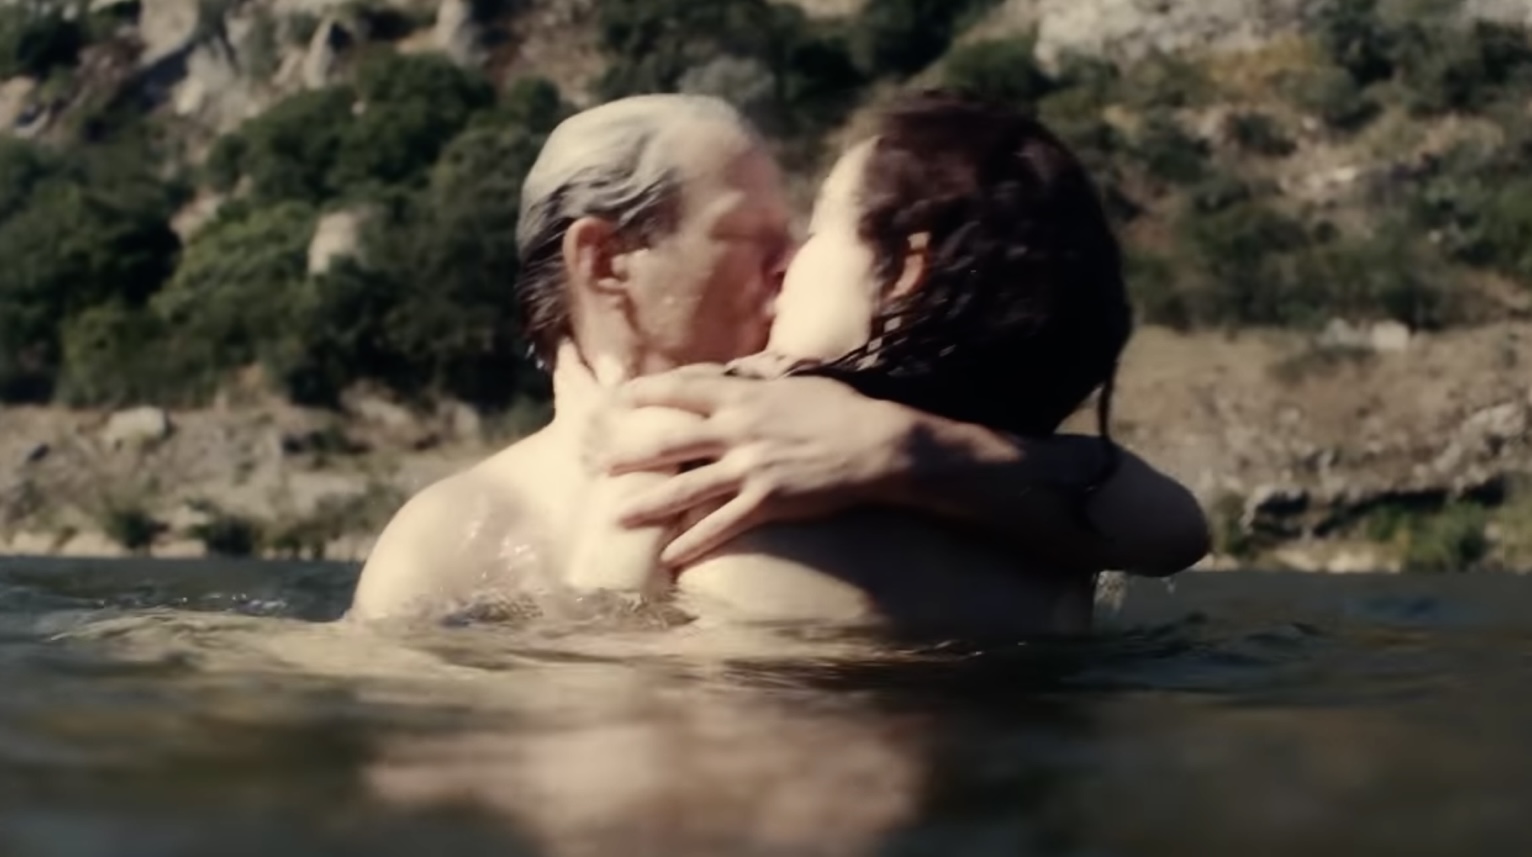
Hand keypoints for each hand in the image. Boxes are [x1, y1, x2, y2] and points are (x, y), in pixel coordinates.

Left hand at [590, 370, 917, 565]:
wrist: (876, 445)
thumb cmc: (840, 408)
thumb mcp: (794, 381)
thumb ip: (755, 378)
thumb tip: (726, 372)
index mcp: (742, 395)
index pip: (680, 389)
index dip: (643, 393)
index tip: (615, 399)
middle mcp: (737, 431)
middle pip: (668, 443)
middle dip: (628, 456)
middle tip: (595, 466)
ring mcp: (749, 469)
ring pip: (684, 490)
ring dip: (647, 506)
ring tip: (616, 518)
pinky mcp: (766, 502)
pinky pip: (720, 527)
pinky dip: (693, 544)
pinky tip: (670, 559)